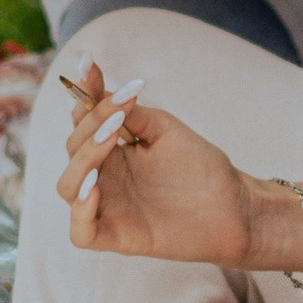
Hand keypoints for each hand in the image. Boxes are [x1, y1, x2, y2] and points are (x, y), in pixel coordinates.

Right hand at [58, 70, 256, 266]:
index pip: (83, 121)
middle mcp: (104, 176)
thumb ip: (130, 114)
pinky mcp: (117, 238)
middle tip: (119, 116)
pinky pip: (82, 232)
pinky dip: (80, 212)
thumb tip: (99, 88)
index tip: (88, 64)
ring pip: (67, 187)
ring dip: (81, 162)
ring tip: (107, 141)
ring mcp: (108, 207)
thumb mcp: (165, 131)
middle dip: (90, 127)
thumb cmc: (201, 168)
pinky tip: (95, 189)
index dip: (82, 94)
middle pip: (72, 148)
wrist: (234, 206)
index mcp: (112, 149)